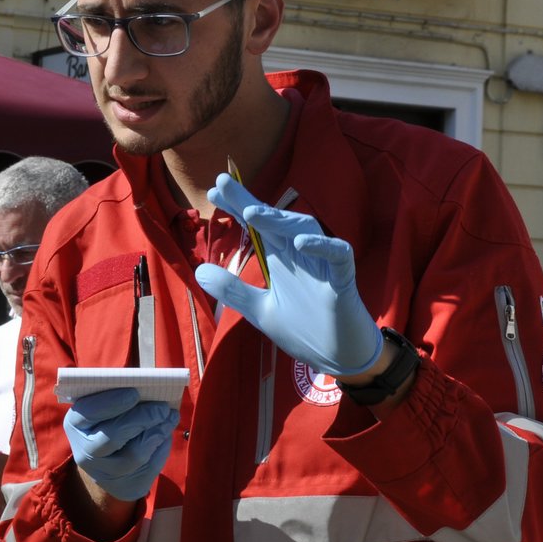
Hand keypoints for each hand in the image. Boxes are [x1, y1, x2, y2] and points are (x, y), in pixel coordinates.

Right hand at [63, 388, 177, 501]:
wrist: (106, 463)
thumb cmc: (109, 422)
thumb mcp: (105, 407)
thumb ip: (120, 395)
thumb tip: (148, 385)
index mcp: (76, 423)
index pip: (89, 412)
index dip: (112, 402)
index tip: (134, 393)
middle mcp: (84, 451)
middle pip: (114, 436)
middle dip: (142, 418)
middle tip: (162, 407)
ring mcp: (103, 473)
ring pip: (135, 454)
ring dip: (157, 433)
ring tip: (169, 418)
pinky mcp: (124, 487)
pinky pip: (148, 467)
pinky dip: (161, 447)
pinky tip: (165, 434)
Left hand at [194, 174, 382, 376]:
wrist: (338, 357)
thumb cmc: (304, 330)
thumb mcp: (260, 310)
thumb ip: (233, 290)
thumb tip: (199, 271)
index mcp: (282, 260)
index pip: (258, 227)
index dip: (238, 207)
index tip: (213, 192)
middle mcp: (301, 256)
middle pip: (277, 220)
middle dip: (251, 202)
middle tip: (223, 185)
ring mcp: (323, 265)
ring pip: (306, 229)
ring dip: (280, 221)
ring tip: (253, 213)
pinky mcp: (343, 280)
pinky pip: (338, 255)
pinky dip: (322, 246)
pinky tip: (300, 243)